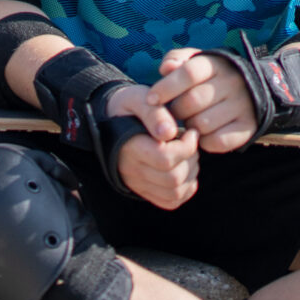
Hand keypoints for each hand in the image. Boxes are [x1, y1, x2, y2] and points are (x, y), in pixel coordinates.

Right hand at [111, 81, 200, 208]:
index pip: (164, 158)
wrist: (108, 121)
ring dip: (190, 174)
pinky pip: (171, 201)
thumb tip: (169, 133)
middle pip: (172, 178)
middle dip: (190, 159)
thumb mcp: (137, 99)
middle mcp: (131, 170)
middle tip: (190, 142)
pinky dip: (186, 188)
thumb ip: (154, 113)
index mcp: (130, 147)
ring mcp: (137, 183)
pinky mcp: (144, 191)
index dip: (186, 147)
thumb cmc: (127, 107)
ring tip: (187, 155)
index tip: (191, 132)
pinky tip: (185, 169)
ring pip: (174, 193)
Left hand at [150, 46, 260, 153]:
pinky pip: (218, 141)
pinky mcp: (248, 126)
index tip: (150, 99)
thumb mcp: (193, 61)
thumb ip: (176, 60)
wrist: (248, 90)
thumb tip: (166, 69)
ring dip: (190, 126)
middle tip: (175, 112)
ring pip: (202, 124)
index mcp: (216, 64)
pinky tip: (203, 134)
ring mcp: (243, 105)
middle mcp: (232, 83)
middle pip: (192, 101)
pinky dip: (205, 142)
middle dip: (176, 110)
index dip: (166, 87)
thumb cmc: (208, 77)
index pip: (188, 73)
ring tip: (191, 120)